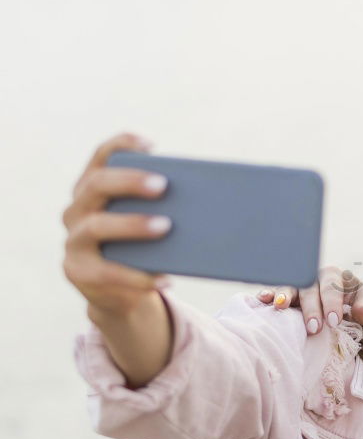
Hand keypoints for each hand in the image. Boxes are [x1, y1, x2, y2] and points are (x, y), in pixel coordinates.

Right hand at [63, 132, 171, 320]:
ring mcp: (74, 241)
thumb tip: (211, 199)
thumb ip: (164, 207)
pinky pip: (108, 273)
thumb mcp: (148, 223)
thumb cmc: (143, 249)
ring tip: (166, 226)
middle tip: (162, 185)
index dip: (121, 145)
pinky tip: (166, 278)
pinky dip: (139, 276)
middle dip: (129, 181)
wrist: (120, 294)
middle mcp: (77, 209)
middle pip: (97, 185)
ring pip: (97, 226)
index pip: (101, 158)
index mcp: (94, 190)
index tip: (151, 144)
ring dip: (132, 224)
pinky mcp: (79, 272)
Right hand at [258, 265, 362, 334]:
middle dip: (312, 307)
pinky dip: (268, 293)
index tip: (334, 321)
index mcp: (335, 277)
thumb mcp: (359, 303)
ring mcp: (296, 283)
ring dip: (285, 295)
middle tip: (314, 328)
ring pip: (290, 285)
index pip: (334, 287)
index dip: (333, 303)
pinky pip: (273, 289)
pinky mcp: (282, 291)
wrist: (333, 299)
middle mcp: (313, 276)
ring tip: (280, 306)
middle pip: (311, 288)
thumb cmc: (347, 302)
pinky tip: (262, 299)